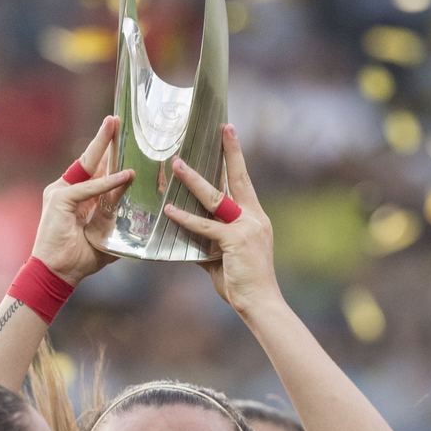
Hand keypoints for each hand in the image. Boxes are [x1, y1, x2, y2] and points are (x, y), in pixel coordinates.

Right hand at [31, 117, 133, 286]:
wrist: (57, 274)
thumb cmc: (79, 259)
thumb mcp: (106, 236)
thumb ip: (117, 221)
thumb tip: (139, 216)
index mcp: (76, 198)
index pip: (94, 171)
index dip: (106, 154)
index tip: (118, 136)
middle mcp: (65, 190)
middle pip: (89, 161)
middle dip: (103, 139)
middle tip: (115, 119)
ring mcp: (59, 193)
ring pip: (86, 166)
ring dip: (102, 146)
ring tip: (114, 126)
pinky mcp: (59, 200)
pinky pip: (88, 189)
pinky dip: (107, 183)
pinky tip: (124, 175)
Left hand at [163, 125, 282, 316]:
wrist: (260, 302)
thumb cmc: (242, 283)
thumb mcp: (223, 257)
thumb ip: (206, 243)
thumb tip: (184, 238)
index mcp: (256, 218)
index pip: (244, 181)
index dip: (236, 157)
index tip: (229, 133)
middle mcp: (254, 217)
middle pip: (238, 178)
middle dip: (229, 152)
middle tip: (222, 128)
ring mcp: (246, 227)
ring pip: (215, 197)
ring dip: (193, 180)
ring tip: (176, 164)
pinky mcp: (235, 240)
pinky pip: (205, 226)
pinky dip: (186, 219)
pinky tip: (170, 210)